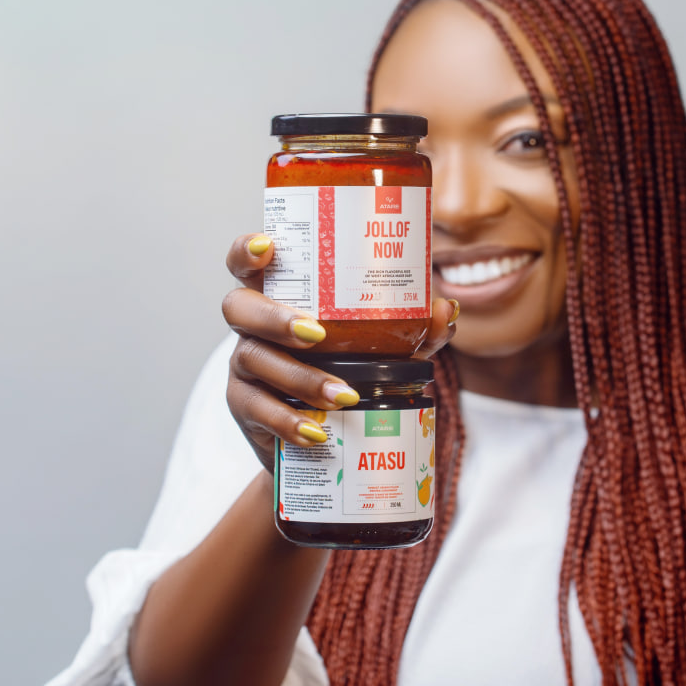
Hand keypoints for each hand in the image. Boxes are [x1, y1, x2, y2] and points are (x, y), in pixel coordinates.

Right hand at [222, 234, 457, 473]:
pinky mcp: (244, 407)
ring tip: (344, 395)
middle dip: (274, 317)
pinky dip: (290, 421)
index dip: (247, 250)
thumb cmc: (346, 373)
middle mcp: (252, 326)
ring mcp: (243, 366)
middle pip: (239, 307)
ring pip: (255, 360)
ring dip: (301, 378)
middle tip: (316, 333)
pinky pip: (259, 410)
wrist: (320, 440)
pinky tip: (317, 432)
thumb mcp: (382, 351)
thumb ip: (414, 330)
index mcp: (280, 298)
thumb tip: (446, 309)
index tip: (268, 246)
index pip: (248, 264)